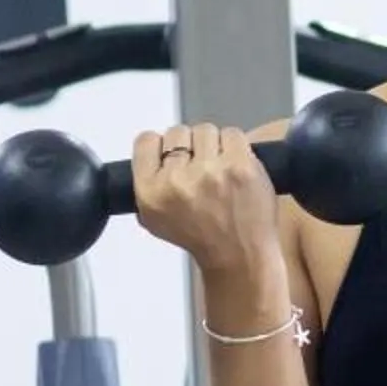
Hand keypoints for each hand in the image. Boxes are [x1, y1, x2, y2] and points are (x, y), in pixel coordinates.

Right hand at [133, 124, 281, 279]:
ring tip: (220, 167)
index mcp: (150, 192)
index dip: (161, 144)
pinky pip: (233, 134)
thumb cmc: (201, 238)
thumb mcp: (154, 218)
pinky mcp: (240, 165)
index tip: (172, 153)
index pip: (146, 142)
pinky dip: (236, 146)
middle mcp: (177, 180)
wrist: (239, 254)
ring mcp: (210, 171)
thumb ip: (147, 183)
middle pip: (178, 132)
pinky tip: (236, 165)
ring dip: (214, 145)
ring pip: (206, 131)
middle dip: (190, 146)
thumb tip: (153, 151)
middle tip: (201, 165)